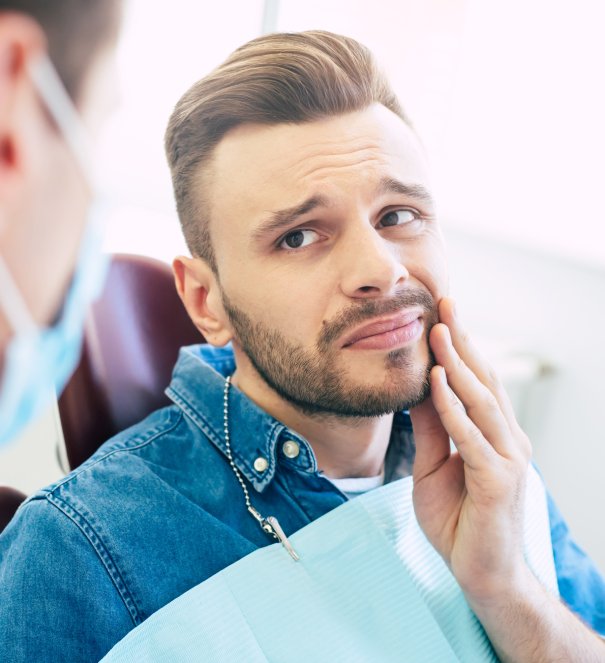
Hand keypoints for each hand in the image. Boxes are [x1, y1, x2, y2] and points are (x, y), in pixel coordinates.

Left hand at [410, 297, 532, 605]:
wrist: (481, 575)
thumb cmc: (458, 520)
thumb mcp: (432, 467)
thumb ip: (429, 429)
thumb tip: (416, 389)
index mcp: (494, 435)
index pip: (478, 381)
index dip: (462, 347)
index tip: (443, 314)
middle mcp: (508, 440)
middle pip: (484, 380)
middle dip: (463, 340)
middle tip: (446, 303)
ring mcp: (507, 460)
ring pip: (481, 401)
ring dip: (459, 363)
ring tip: (441, 330)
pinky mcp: (497, 482)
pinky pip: (470, 437)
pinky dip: (453, 407)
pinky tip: (439, 380)